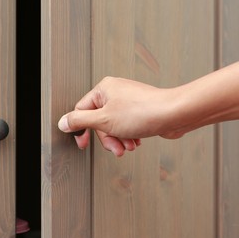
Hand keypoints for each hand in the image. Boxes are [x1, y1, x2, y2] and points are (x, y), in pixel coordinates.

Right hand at [58, 77, 181, 155]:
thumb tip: (63, 122)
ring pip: (113, 126)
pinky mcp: (139, 110)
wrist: (174, 114)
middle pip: (99, 121)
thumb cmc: (144, 112)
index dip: (81, 129)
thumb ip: (80, 121)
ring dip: (119, 139)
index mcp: (104, 89)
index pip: (82, 111)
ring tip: (129, 146)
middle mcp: (115, 93)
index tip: (82, 143)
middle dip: (107, 138)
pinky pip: (126, 126)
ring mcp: (128, 101)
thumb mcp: (103, 120)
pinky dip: (129, 136)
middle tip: (115, 148)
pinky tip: (136, 141)